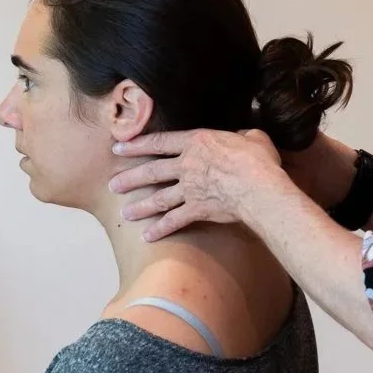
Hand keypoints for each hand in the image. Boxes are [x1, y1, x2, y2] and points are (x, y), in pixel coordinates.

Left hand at [110, 128, 285, 241]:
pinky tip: (147, 236)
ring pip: (158, 198)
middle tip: (113, 184)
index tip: (119, 148)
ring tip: (125, 213)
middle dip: (130, 178)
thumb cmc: (258, 161)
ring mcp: (189, 188)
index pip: (159, 142)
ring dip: (140, 207)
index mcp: (197, 141)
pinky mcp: (197, 209)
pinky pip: (174, 221)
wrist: (258, 188)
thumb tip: (245, 137)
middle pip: (151, 171)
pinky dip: (160, 229)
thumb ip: (243, 136)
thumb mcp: (252, 138)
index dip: (137, 145)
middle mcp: (187, 164)